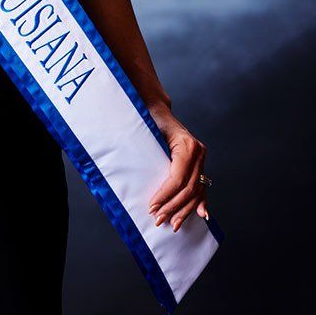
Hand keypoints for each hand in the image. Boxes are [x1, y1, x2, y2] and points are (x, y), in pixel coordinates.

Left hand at [147, 102, 209, 231]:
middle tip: (158, 219)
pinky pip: (201, 185)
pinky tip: (202, 215)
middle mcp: (198, 152)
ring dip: (184, 210)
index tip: (152, 207)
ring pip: (196, 191)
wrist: (157, 110)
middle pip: (188, 188)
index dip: (165, 195)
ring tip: (173, 224)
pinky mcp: (199, 163)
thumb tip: (133, 175)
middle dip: (173, 206)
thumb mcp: (147, 132)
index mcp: (186, 144)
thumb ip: (146, 152)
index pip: (178, 178)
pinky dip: (201, 202)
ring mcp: (201, 157)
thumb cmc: (149, 119)